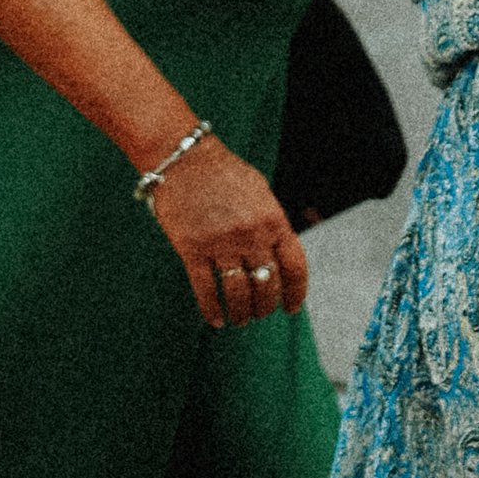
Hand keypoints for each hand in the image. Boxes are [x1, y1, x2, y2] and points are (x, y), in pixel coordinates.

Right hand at [147, 135, 308, 326]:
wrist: (182, 157)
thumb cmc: (221, 172)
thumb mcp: (260, 191)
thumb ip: (272, 221)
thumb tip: (279, 252)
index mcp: (273, 220)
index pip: (294, 266)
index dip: (296, 293)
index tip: (292, 308)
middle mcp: (251, 235)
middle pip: (267, 285)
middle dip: (266, 306)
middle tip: (260, 314)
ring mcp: (221, 244)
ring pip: (238, 293)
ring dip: (242, 313)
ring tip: (240, 320)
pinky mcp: (192, 249)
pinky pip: (206, 289)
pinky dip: (212, 309)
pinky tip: (215, 319)